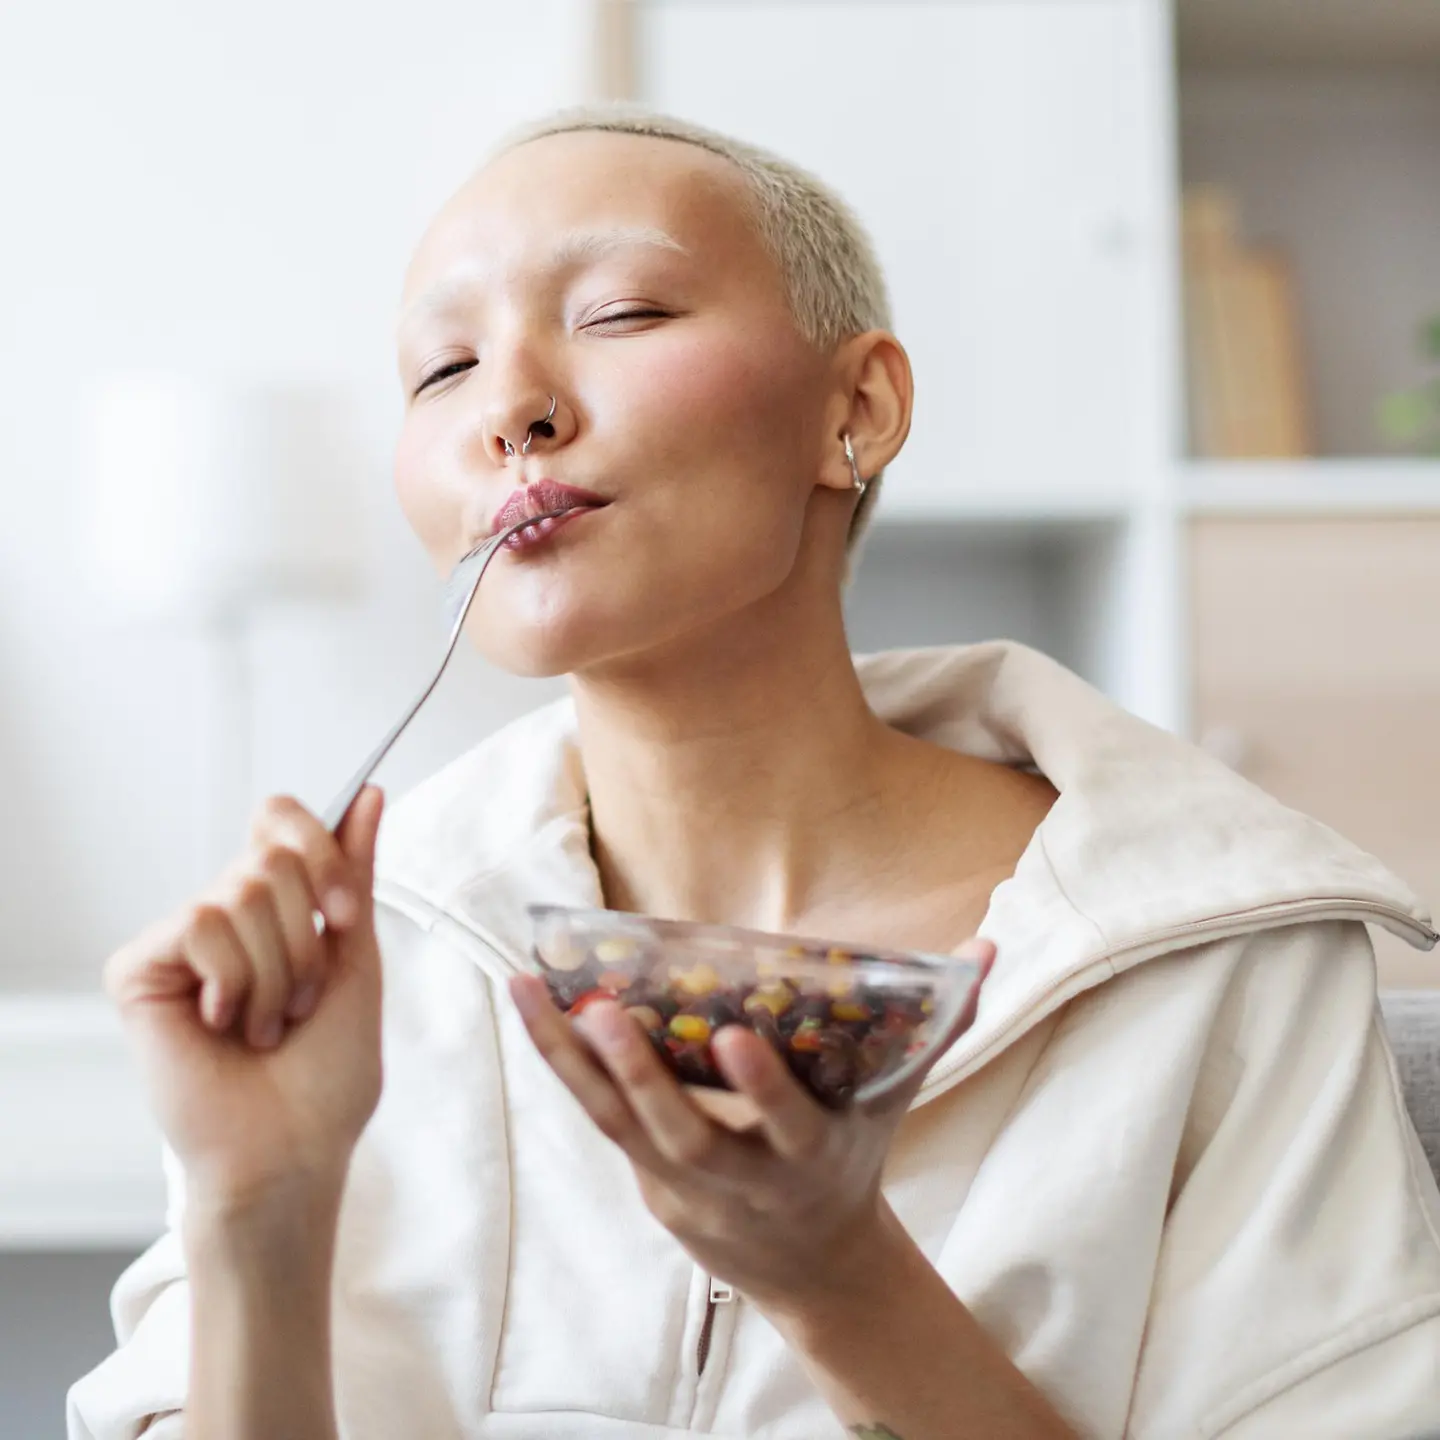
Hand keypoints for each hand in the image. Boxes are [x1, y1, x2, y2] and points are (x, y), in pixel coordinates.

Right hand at [104, 788, 385, 1214]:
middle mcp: (223, 912)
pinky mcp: (140, 968)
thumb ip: (354, 873)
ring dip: (278, 971)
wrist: (295, 1146)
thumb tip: (371, 791)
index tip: (345, 918)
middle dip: (308, 935)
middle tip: (302, 1000)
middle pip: (271, 855)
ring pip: (239, 892)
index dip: (321, 849)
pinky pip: (200, 922)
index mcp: (274, 906)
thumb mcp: (356, 954)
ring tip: (266, 1025)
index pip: (281, 818)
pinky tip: (222, 1024)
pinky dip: (234, 979)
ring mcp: (180, 940)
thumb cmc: (328, 1067)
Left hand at [508, 938, 992, 1315]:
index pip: (787, 1128)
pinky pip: (599, 1121)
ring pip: (618, 1128)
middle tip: (604, 1013)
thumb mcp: (894, 1103)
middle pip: (683, 1136)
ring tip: (528, 989)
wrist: (812, 1268)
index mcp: (810, 1159)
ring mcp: (684, 1186)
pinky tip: (534, 1005)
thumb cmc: (851, 1160)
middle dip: (643, 1079)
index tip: (736, 1037)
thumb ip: (936, 1027)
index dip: (762, 1090)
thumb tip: (987, 947)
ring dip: (571, 1061)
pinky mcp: (646, 1179)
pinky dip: (564, 1068)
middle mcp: (742, 1180)